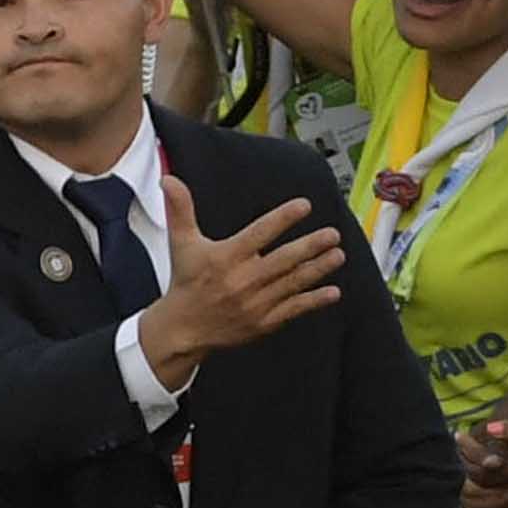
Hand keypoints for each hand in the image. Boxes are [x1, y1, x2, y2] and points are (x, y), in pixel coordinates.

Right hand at [138, 180, 345, 379]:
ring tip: (338, 254)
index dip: (283, 218)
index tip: (304, 206)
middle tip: (332, 234)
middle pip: (284, 259)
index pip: (260, 233)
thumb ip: (180, 209)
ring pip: (293, 282)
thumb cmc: (187, 281)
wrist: (184, 327)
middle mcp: (243, 279)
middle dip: (311, 246)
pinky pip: (294, 309)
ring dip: (318, 269)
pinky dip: (314, 300)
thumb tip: (169, 180)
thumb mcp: (181, 242)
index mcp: (226, 257)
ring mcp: (256, 302)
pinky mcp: (264, 321)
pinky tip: (332, 292)